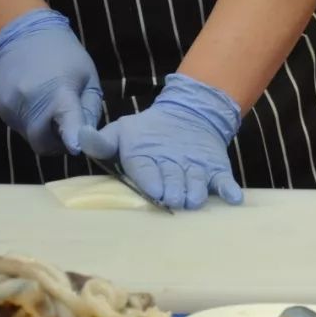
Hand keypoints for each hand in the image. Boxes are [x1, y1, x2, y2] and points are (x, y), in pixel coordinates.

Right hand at [0, 8, 102, 154]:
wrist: (23, 34)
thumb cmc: (66, 56)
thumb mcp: (89, 79)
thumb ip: (89, 111)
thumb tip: (85, 137)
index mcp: (60, 93)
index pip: (66, 124)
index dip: (72, 139)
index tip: (76, 148)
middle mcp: (31, 102)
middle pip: (43, 143)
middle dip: (58, 143)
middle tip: (67, 131)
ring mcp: (11, 105)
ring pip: (29, 136)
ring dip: (43, 132)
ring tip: (50, 110)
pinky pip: (17, 126)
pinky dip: (29, 123)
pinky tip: (35, 103)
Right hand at [79, 73, 243, 209]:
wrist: (186, 118)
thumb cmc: (147, 131)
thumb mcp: (122, 131)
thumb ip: (103, 140)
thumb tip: (81, 135)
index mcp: (146, 170)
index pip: (147, 176)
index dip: (151, 183)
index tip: (154, 191)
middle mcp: (171, 177)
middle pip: (173, 185)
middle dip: (175, 192)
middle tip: (176, 198)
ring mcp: (195, 176)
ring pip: (196, 186)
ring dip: (197, 192)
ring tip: (195, 199)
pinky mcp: (216, 173)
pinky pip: (223, 184)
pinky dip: (229, 191)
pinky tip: (234, 198)